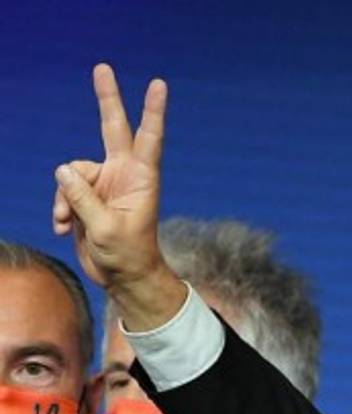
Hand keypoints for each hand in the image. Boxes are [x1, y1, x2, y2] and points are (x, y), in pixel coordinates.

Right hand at [53, 64, 183, 329]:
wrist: (123, 276)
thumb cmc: (127, 255)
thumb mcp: (105, 229)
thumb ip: (83, 198)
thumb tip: (63, 170)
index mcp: (141, 178)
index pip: (148, 138)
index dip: (152, 111)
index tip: (159, 85)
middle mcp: (123, 174)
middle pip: (112, 128)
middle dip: (107, 99)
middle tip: (103, 67)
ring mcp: (104, 183)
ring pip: (72, 171)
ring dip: (65, 197)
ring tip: (68, 222)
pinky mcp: (87, 195)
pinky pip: (64, 189)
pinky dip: (60, 208)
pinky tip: (63, 226)